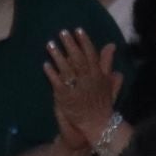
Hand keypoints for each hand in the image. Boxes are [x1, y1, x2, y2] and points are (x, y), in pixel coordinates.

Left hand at [44, 30, 120, 148]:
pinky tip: (45, 64)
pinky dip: (51, 74)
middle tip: (62, 32)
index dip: (84, 42)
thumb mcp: (108, 81)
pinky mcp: (66, 98)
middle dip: (70, 45)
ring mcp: (76, 89)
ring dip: (58, 56)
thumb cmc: (102, 103)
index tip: (78, 29)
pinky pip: (57, 83)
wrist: (97, 125)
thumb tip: (111, 44)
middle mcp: (88, 80)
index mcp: (98, 75)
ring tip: (50, 44)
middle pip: (78, 59)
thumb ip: (107, 63)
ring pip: (66, 69)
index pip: (91, 55)